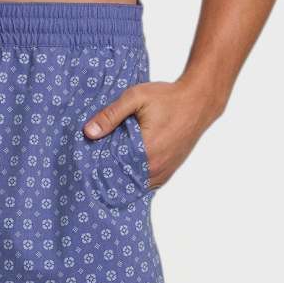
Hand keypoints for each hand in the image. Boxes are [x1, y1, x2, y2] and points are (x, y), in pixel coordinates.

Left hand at [82, 78, 215, 189]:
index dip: (97, 167)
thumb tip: (88, 132)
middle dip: (107, 174)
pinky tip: (124, 170)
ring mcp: (165, 171)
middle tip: (90, 167)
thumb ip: (111, 115)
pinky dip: (135, 179)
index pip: (113, 170)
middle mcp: (156, 167)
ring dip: (122, 178)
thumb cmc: (169, 97)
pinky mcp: (170, 170)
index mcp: (146, 151)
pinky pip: (147, 183)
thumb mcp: (135, 98)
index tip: (84, 164)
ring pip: (136, 185)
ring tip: (105, 169)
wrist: (199, 101)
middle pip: (123, 180)